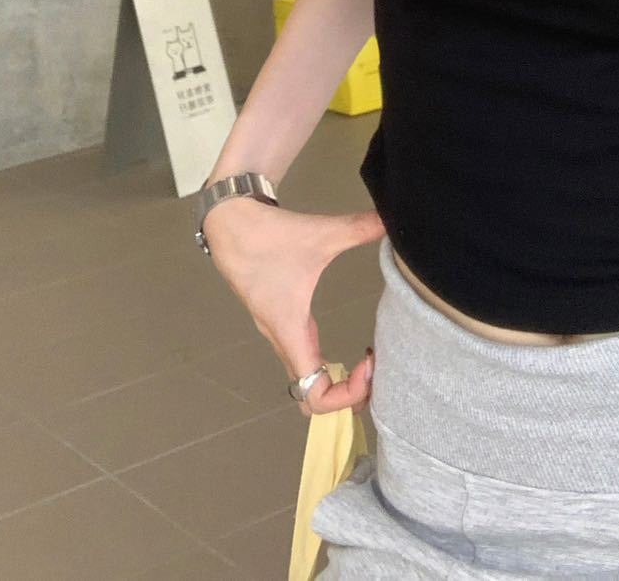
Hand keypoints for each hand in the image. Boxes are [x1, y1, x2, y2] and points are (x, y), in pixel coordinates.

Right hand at [201, 197, 385, 417]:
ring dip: (336, 382)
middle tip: (373, 366)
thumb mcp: (318, 234)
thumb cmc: (267, 237)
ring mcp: (278, 332)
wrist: (229, 223)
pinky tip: (348, 345)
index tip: (369, 361)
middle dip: (346, 395)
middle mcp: (283, 341)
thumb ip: (356, 229)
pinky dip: (326, 366)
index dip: (346, 394)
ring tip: (367, 360)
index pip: (314, 396)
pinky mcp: (280, 319)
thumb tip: (389, 220)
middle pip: (310, 399)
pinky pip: (302, 359)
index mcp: (291, 333)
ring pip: (305, 380)